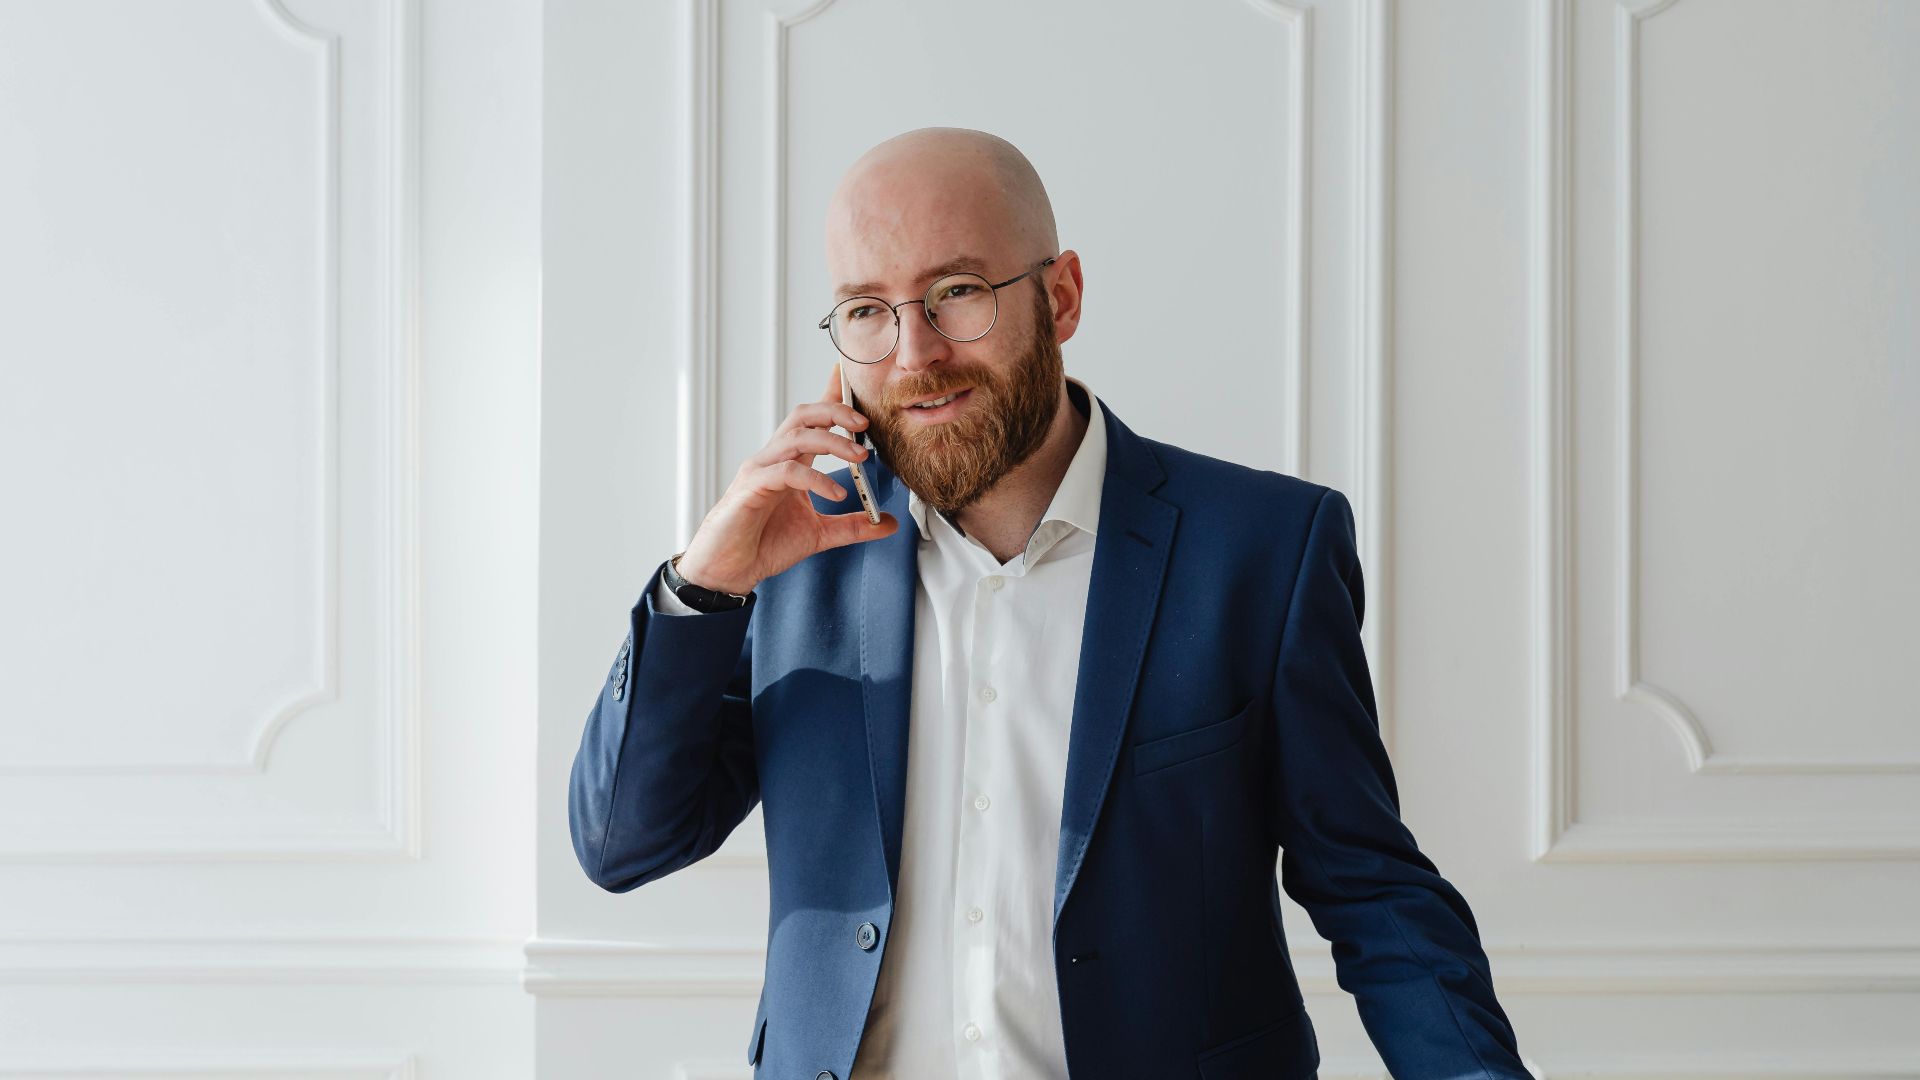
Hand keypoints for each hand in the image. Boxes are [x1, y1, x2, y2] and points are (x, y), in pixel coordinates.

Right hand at [673, 364, 898, 593]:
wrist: (729, 571)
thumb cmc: (763, 544)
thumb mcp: (819, 534)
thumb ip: (853, 525)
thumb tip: (888, 523)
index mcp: (789, 462)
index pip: (811, 421)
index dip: (830, 395)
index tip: (850, 377)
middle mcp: (773, 459)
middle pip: (803, 416)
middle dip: (835, 412)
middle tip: (865, 425)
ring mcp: (760, 470)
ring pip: (796, 437)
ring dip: (832, 442)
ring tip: (859, 458)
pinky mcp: (752, 488)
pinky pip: (787, 472)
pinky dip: (816, 479)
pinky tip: (836, 494)